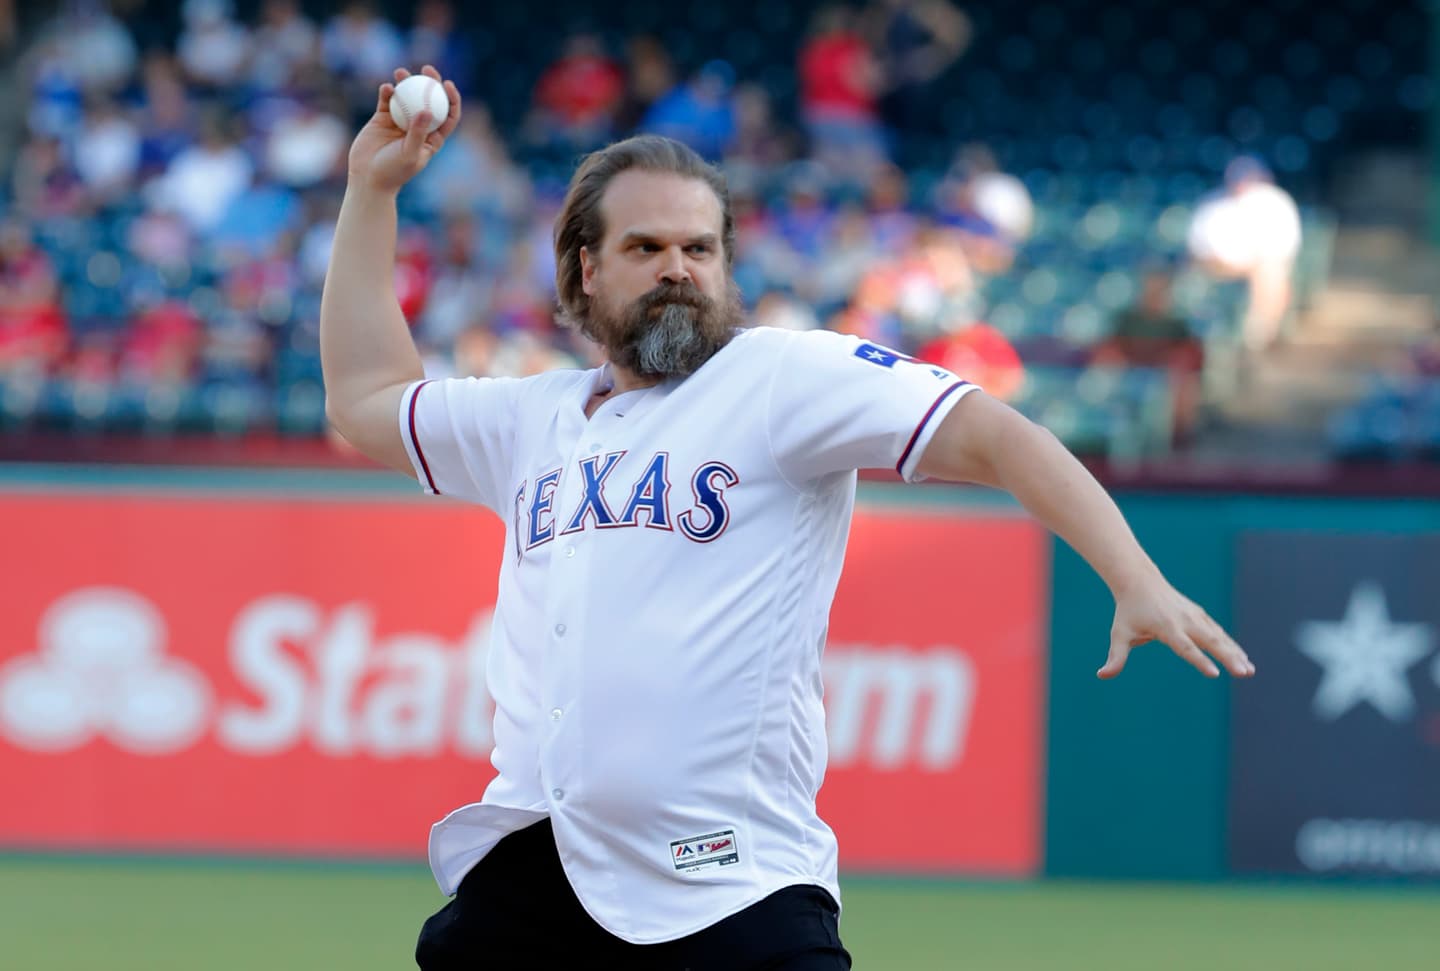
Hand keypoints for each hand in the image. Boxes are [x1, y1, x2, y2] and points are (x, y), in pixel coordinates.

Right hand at [347, 65, 460, 194]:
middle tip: (427, 69)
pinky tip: (386, 88)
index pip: (448, 115)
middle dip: (430, 82)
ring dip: (406, 82)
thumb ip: (418, 133)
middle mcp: (418, 127)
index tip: (447, 84)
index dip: (451, 98)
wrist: (368, 178)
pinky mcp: (382, 118)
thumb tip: (428, 110)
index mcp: (432, 138)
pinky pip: (387, 100)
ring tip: (401, 72)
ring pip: (407, 96)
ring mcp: (400, 121)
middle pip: (429, 100)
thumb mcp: (409, 154)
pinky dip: (387, 92)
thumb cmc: (393, 171)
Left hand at [1098, 573, 1253, 679]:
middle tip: (1244, 673)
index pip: (1185, 647)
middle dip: (1228, 657)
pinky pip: (1218, 631)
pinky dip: (1231, 644)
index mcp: (1166, 627)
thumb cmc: (1128, 611)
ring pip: (1219, 636)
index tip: (1214, 673)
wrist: (1140, 581)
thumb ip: (1115, 657)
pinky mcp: (1200, 615)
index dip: (1199, 660)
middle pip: (1210, 641)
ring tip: (1250, 670)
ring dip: (1235, 652)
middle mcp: (1184, 620)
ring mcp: (1195, 616)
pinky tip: (1243, 658)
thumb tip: (1102, 675)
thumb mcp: (1120, 634)